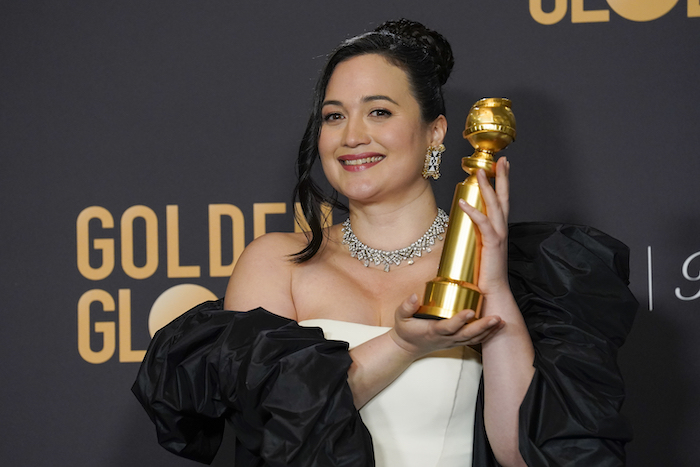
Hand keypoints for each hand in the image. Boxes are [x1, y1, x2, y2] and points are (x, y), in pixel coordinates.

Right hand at [388, 294, 503, 359]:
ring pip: (473, 339)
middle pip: (467, 335)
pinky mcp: (457, 342)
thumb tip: (415, 296)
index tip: (469, 310)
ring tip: (501, 321)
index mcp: (432, 331)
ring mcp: (453, 342)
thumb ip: (406, 306)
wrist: (408, 347)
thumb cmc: (406, 330)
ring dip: (489, 331)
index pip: (448, 327)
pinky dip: (487, 334)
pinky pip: (474, 340)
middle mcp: (446, 338)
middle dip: (483, 326)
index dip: (459, 320)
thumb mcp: (400, 317)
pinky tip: (497, 326)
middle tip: (496, 318)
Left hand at [458, 156, 510, 296]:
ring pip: (495, 206)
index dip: (502, 184)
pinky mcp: (492, 245)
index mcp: (499, 231)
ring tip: (481, 171)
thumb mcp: (478, 251)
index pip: (501, 202)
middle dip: (502, 178)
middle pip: (503, 198)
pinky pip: (482, 224)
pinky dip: (473, 212)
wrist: (493, 294)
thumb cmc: (484, 276)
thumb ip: (473, 237)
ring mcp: (498, 236)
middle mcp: (502, 230)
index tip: (501, 167)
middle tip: (501, 160)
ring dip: (488, 187)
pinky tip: (463, 202)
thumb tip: (459, 226)